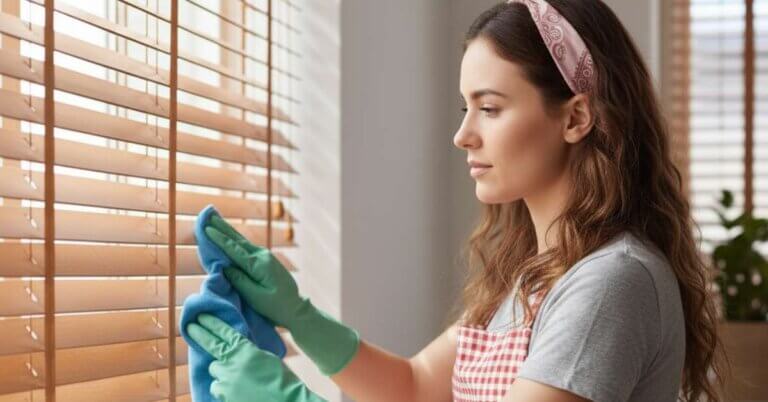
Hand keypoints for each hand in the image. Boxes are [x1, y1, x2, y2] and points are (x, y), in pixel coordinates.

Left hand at [187, 313, 326, 401]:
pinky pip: (217, 389)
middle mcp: (232, 363)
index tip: (201, 316)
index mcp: (245, 350)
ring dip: (221, 374)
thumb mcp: (267, 359)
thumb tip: (239, 353)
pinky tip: (236, 393)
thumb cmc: (282, 380)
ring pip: (214, 372)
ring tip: (236, 380)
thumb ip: (249, 353)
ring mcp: (226, 381)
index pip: (224, 332)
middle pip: (212, 347)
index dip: (212, 323)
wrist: (284, 401)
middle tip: (190, 327)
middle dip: (200, 335)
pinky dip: (224, 391)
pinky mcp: (224, 396)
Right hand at [204, 213, 359, 375]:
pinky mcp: (265, 260)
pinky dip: (234, 240)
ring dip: (227, 231)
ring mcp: (265, 256)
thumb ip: (240, 281)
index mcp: (259, 265)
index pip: (235, 249)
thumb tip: (225, 266)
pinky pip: (246, 248)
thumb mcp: (256, 297)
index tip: (206, 228)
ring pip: (242, 241)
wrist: (295, 307)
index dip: (219, 239)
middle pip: (238, 240)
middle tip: (208, 214)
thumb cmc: (276, 306)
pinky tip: (227, 235)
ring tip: (214, 219)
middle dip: (222, 227)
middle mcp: (262, 256)